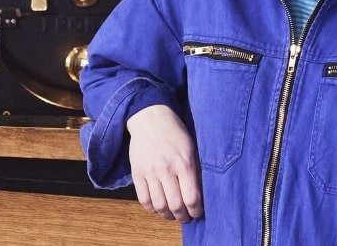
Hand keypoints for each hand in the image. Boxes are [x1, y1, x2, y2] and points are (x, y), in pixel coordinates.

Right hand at [126, 104, 202, 222]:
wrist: (150, 119)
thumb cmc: (175, 133)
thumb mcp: (191, 148)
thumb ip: (194, 170)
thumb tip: (199, 193)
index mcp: (184, 164)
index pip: (192, 198)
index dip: (196, 211)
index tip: (197, 213)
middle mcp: (167, 170)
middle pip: (176, 205)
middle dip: (183, 217)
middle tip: (186, 218)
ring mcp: (150, 172)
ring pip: (159, 205)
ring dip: (167, 215)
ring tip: (172, 215)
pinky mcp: (137, 173)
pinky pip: (143, 199)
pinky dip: (151, 208)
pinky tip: (157, 208)